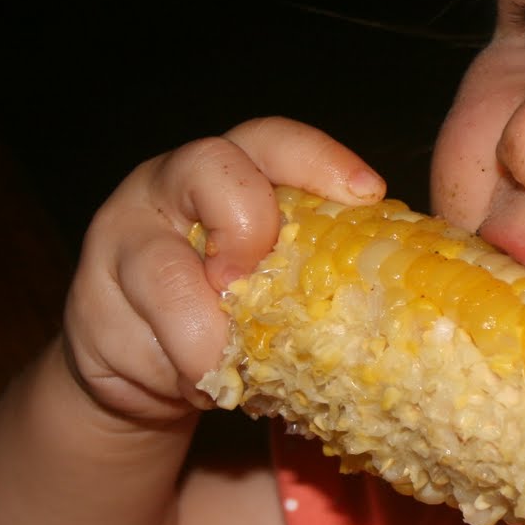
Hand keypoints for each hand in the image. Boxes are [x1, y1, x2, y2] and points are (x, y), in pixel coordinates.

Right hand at [62, 117, 383, 423]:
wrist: (150, 367)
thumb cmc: (242, 308)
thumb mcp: (284, 276)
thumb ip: (329, 265)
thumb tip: (434, 296)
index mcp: (235, 169)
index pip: (272, 140)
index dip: (318, 158)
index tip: (367, 193)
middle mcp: (172, 186)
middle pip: (208, 167)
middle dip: (247, 221)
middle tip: (262, 277)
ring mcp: (124, 238)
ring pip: (160, 267)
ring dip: (208, 326)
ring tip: (234, 361)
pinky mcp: (90, 303)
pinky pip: (136, 334)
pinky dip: (179, 365)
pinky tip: (203, 384)